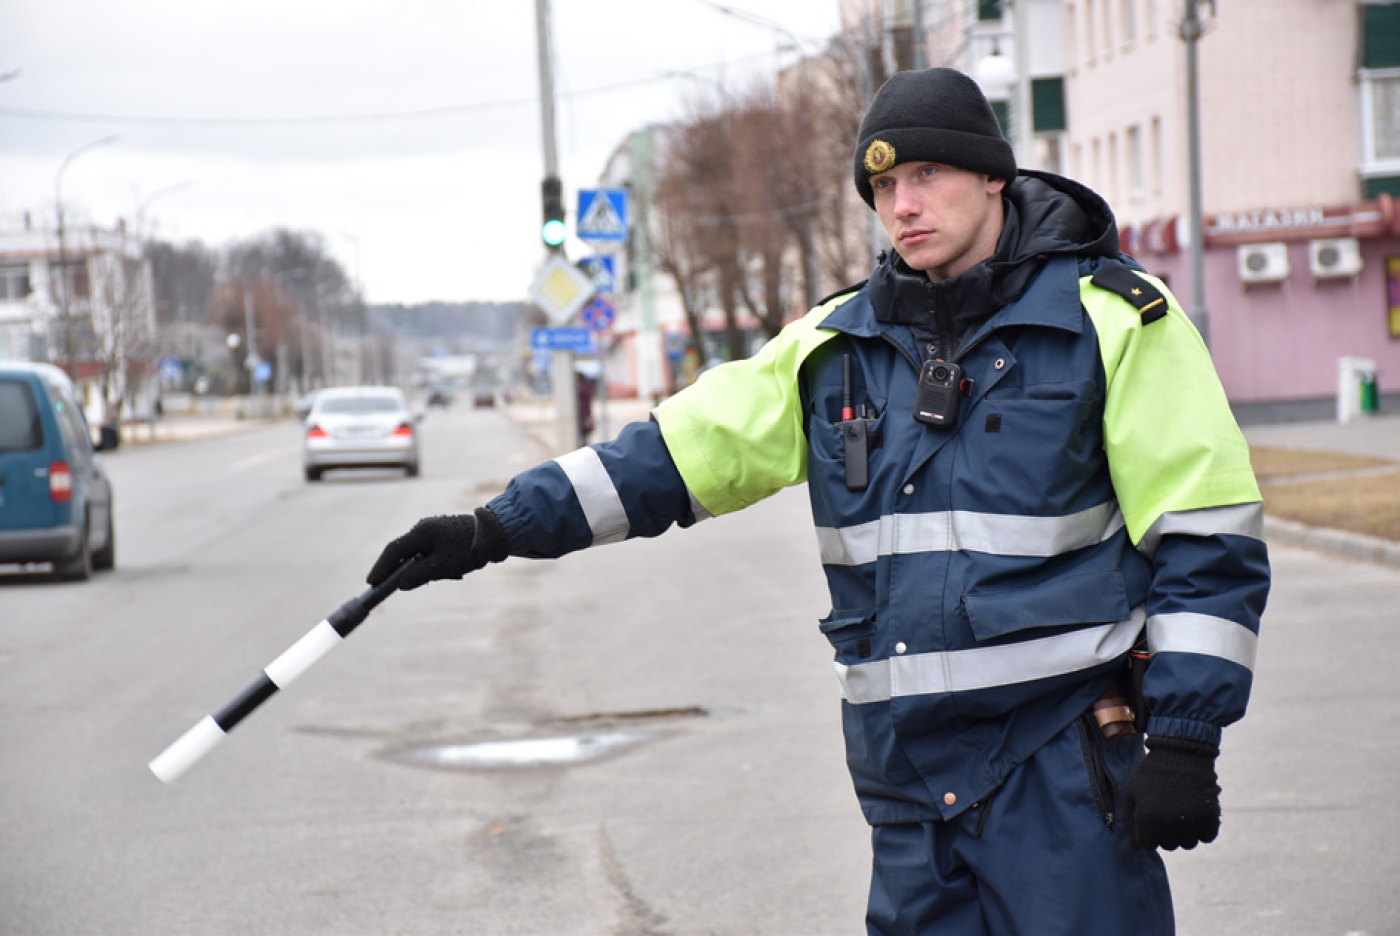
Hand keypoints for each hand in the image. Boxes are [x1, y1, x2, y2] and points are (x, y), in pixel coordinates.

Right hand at [368, 507, 506, 590]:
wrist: (496, 534)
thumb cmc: (469, 549)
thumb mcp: (443, 566)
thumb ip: (419, 575)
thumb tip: (400, 584)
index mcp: (421, 532)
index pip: (394, 550)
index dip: (381, 567)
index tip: (371, 582)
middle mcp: (424, 528)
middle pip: (402, 552)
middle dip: (397, 571)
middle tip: (386, 587)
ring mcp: (433, 531)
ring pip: (416, 554)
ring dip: (416, 569)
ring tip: (427, 579)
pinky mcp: (442, 536)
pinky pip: (428, 553)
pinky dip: (428, 565)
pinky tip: (442, 572)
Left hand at [1123, 736, 1220, 850]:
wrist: (1180, 754)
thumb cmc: (1151, 775)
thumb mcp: (1132, 794)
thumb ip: (1129, 822)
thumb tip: (1136, 848)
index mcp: (1146, 818)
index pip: (1147, 845)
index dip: (1149, 831)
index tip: (1151, 816)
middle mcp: (1168, 824)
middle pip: (1168, 845)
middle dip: (1166, 832)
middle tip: (1167, 809)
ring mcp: (1191, 822)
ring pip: (1188, 844)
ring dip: (1185, 831)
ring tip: (1181, 809)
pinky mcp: (1210, 818)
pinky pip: (1207, 837)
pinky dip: (1203, 828)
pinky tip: (1196, 810)